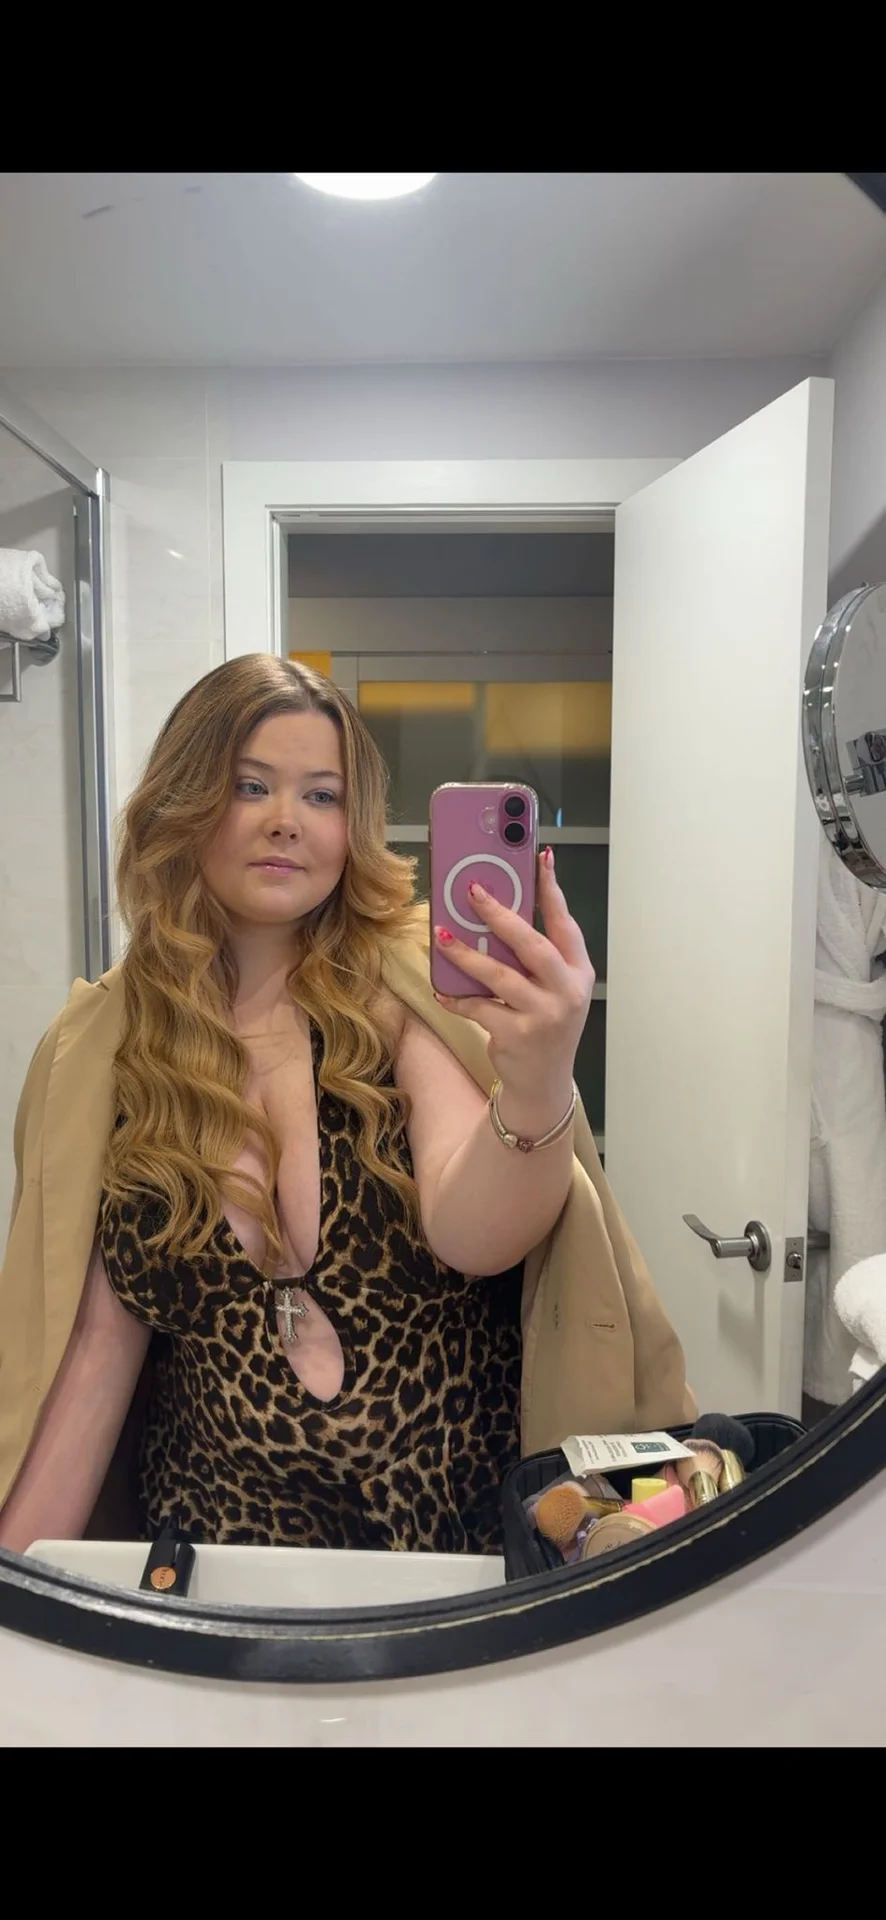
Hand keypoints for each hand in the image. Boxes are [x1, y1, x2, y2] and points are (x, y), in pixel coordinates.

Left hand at [433, 847, 594, 1118]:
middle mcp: (567, 992)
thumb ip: (535, 958)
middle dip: (501, 915)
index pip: (565, 923)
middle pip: (532, 945)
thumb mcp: (553, 989)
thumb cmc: (544, 1025)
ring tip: (442, 935)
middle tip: (473, 891)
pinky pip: (479, 1008)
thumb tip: (494, 914)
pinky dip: (457, 998)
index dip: (552, 889)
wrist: (544, 1083)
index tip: (540, 857)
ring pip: (500, 975)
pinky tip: (441, 990)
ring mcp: (544, 1015)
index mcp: (578, 972)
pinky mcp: (518, 1035)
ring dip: (467, 954)